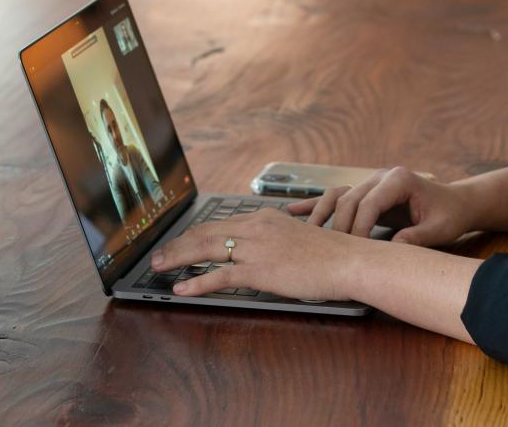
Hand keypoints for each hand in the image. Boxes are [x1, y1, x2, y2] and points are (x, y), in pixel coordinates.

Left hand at [149, 208, 370, 300]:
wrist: (348, 261)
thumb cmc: (330, 254)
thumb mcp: (296, 237)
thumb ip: (273, 241)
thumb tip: (258, 253)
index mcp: (264, 218)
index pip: (219, 224)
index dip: (194, 234)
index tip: (179, 241)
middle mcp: (255, 227)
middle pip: (205, 233)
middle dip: (177, 244)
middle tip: (159, 254)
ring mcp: (256, 248)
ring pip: (205, 250)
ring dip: (178, 258)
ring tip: (159, 267)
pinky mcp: (260, 270)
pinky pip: (220, 276)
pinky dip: (197, 282)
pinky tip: (182, 288)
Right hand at [287, 166, 476, 245]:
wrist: (455, 203)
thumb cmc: (449, 216)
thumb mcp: (440, 229)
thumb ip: (418, 237)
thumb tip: (395, 249)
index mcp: (399, 179)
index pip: (368, 203)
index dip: (359, 228)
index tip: (355, 251)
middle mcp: (381, 176)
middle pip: (348, 199)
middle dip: (339, 226)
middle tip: (332, 252)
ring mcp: (370, 182)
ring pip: (337, 196)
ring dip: (320, 214)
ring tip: (304, 232)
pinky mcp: (365, 192)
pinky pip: (337, 196)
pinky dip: (316, 204)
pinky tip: (294, 211)